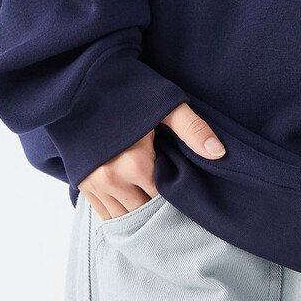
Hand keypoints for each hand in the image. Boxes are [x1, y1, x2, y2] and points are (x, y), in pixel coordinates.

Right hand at [77, 101, 224, 219]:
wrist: (87, 84)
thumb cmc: (130, 92)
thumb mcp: (166, 106)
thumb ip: (193, 129)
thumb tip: (218, 153)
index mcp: (135, 162)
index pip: (163, 198)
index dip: (175, 195)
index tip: (182, 187)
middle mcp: (111, 178)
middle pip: (144, 211)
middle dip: (158, 207)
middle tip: (170, 196)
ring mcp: (93, 183)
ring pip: (124, 217)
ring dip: (139, 213)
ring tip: (152, 201)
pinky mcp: (82, 183)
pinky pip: (105, 214)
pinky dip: (120, 213)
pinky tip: (133, 203)